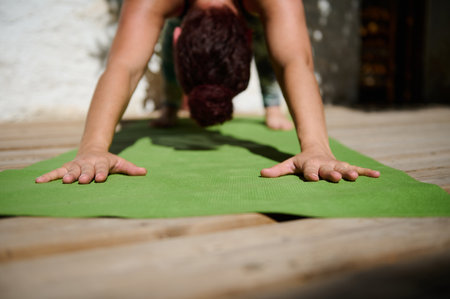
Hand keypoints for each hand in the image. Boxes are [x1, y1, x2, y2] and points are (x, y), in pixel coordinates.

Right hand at [35, 151, 146, 183]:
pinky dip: (48, 176)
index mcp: (101, 163)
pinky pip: (56, 172)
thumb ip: (131, 169)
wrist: (92, 150)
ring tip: (65, 181)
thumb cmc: (108, 161)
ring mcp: (76, 165)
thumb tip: (145, 172)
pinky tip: (38, 182)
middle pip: (86, 170)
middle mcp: (87, 164)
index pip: (102, 168)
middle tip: (83, 180)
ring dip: (67, 176)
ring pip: (71, 170)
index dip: (101, 173)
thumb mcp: (120, 163)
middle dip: (85, 175)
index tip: (100, 178)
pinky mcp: (66, 168)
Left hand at [260, 150, 379, 181]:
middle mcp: (324, 164)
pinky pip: (357, 168)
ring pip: (344, 167)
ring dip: (350, 171)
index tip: (313, 178)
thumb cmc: (301, 161)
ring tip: (356, 176)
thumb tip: (261, 174)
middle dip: (332, 172)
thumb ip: (277, 170)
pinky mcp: (345, 165)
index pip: (310, 169)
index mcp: (309, 164)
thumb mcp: (288, 164)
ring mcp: (335, 164)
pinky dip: (367, 171)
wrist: (316, 148)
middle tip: (337, 176)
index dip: (311, 173)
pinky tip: (377, 175)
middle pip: (328, 168)